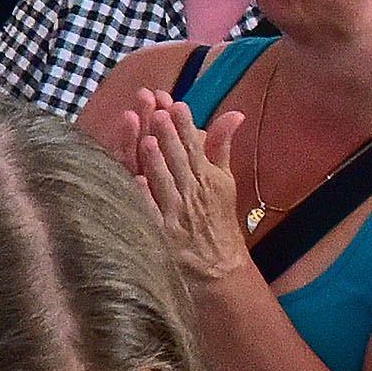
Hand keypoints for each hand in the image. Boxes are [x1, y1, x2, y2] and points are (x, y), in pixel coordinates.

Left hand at [114, 87, 258, 288]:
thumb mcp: (225, 181)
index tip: (176, 104)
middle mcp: (195, 193)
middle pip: (179, 160)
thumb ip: (222, 146)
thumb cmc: (218, 219)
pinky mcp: (164, 234)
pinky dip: (146, 198)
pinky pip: (153, 213)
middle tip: (158, 111)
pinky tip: (137, 181)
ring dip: (157, 162)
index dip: (185, 125)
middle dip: (169, 135)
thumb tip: (234, 113)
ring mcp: (178, 214)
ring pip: (166, 183)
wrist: (219, 267)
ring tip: (147, 139)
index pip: (196, 146)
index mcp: (209, 178)